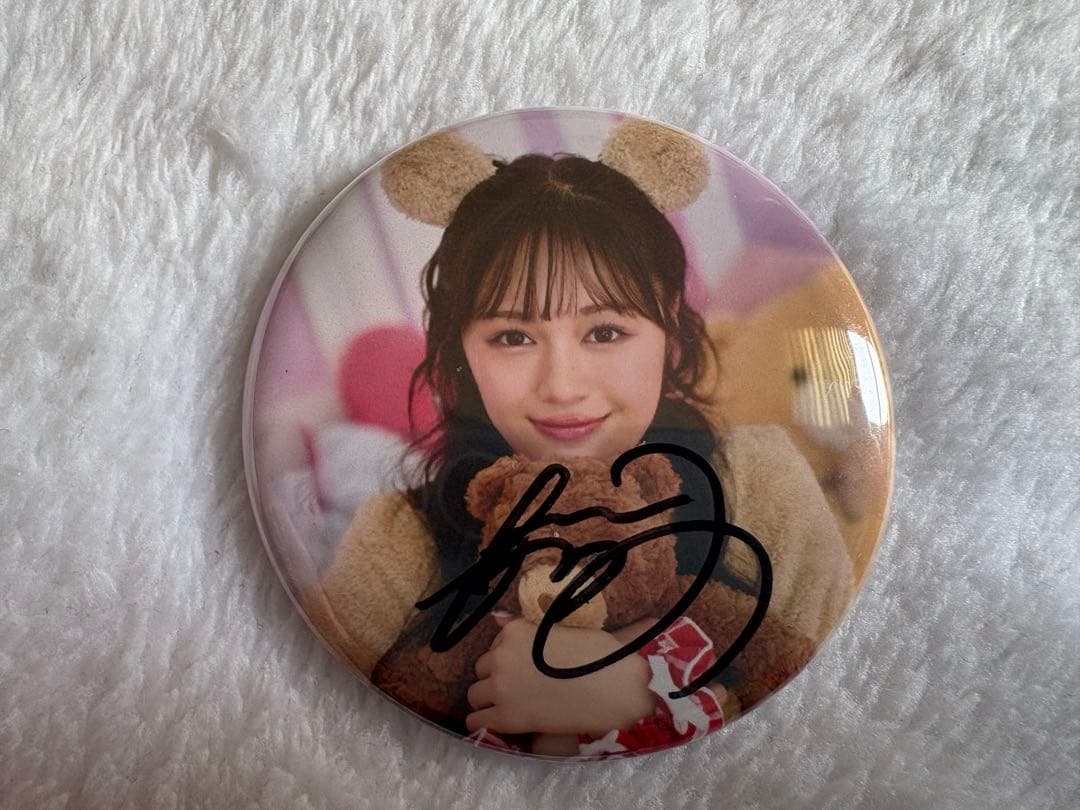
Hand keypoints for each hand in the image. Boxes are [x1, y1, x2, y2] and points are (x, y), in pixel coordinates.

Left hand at [465, 618, 654, 735]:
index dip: (509, 656)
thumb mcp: (562, 629)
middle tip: (518, 687)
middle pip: (482, 668)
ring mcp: (501, 687)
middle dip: (496, 677)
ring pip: (474, 694)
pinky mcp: (506, 717)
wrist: (614, 688)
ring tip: (509, 706)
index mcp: (516, 631)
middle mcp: (502, 656)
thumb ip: (528, 626)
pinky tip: (500, 724)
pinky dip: (484, 723)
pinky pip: (475, 721)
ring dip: (489, 699)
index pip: (496, 644)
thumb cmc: (597, 656)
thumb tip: (496, 616)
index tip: (524, 666)